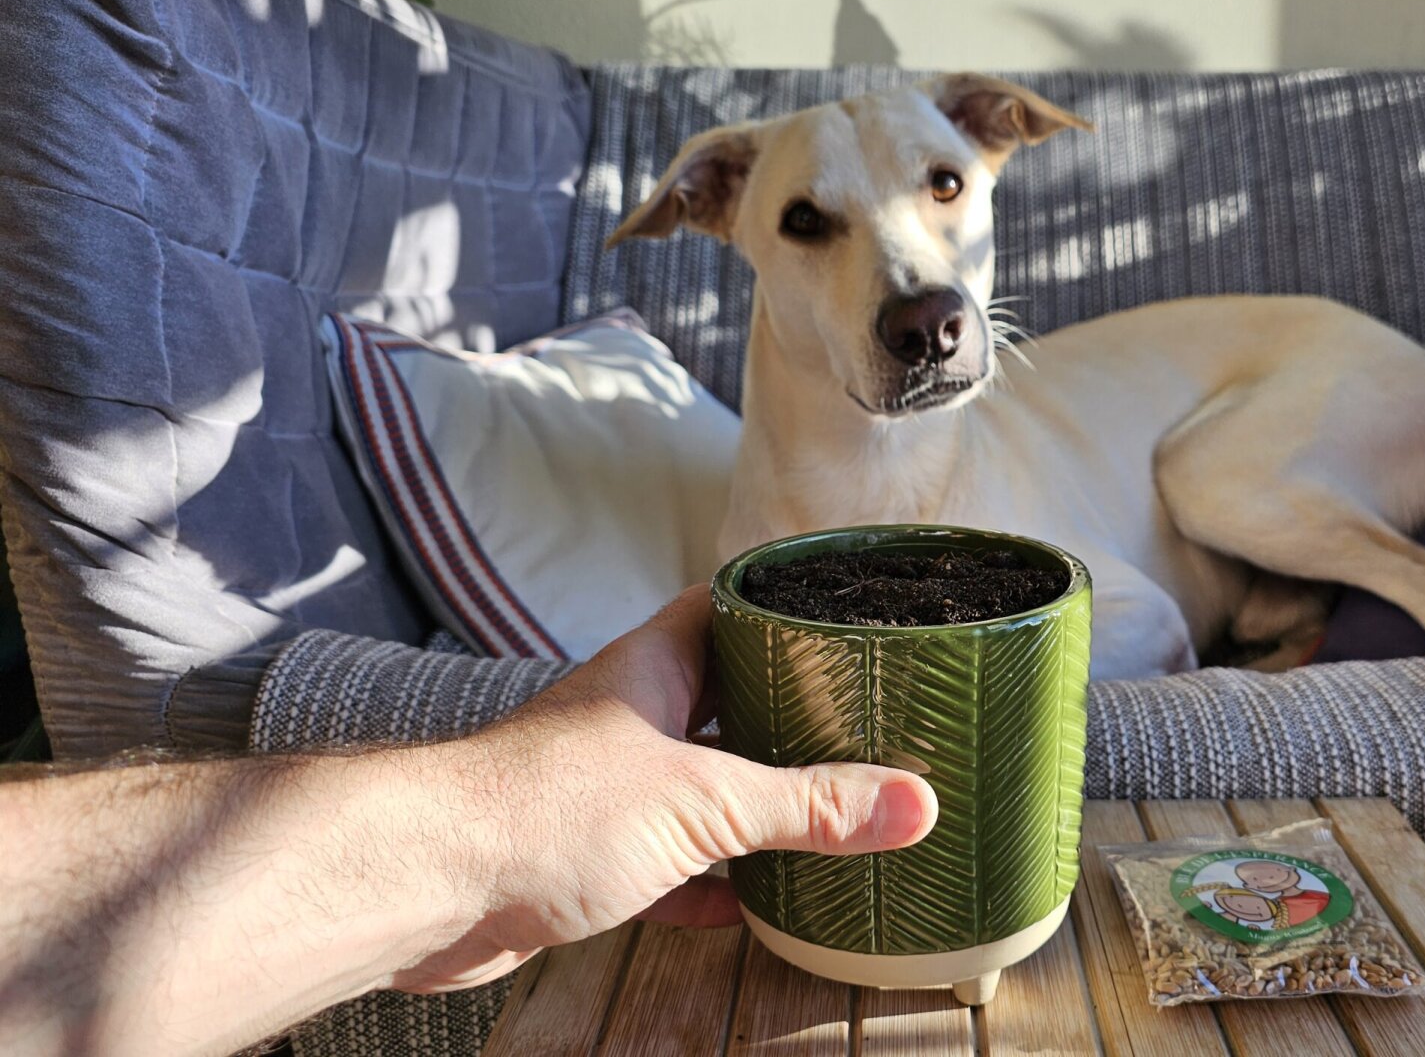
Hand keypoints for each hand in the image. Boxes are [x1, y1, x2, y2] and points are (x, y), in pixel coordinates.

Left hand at [393, 587, 938, 992]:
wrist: (423, 885)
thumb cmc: (542, 809)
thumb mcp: (702, 801)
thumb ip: (809, 805)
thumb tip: (914, 803)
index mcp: (654, 669)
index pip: (727, 606)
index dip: (784, 606)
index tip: (846, 618)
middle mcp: (627, 718)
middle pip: (722, 701)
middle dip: (786, 717)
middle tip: (862, 728)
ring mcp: (602, 790)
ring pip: (694, 787)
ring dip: (750, 805)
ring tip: (828, 813)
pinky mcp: (580, 860)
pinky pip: (665, 868)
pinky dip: (709, 886)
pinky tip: (753, 906)